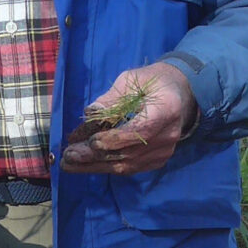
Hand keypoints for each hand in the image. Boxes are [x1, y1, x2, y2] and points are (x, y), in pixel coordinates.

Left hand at [60, 62, 194, 173]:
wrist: (179, 94)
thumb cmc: (152, 82)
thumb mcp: (131, 79)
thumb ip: (112, 98)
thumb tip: (90, 113)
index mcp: (166, 109)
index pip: (141, 131)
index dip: (115, 139)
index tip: (91, 141)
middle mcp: (169, 134)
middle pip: (129, 152)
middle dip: (95, 155)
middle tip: (68, 155)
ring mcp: (165, 150)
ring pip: (127, 165)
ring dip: (95, 165)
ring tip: (70, 163)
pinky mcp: (158, 160)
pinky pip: (130, 168)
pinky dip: (107, 166)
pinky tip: (86, 164)